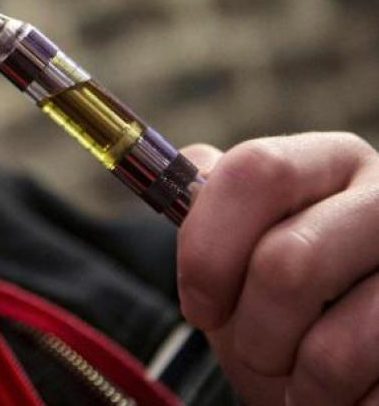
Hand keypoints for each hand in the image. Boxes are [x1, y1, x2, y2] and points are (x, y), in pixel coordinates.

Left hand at [179, 134, 378, 405]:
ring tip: (301, 379)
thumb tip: (187, 173)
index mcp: (327, 163)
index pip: (256, 171)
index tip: (199, 305)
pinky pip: (370, 394)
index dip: (209, 246)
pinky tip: (344, 392)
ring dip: (297, 383)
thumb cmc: (281, 298)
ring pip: (332, 350)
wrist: (343, 365)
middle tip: (257, 351)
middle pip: (288, 263)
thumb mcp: (238, 245)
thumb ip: (208, 205)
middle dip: (252, 329)